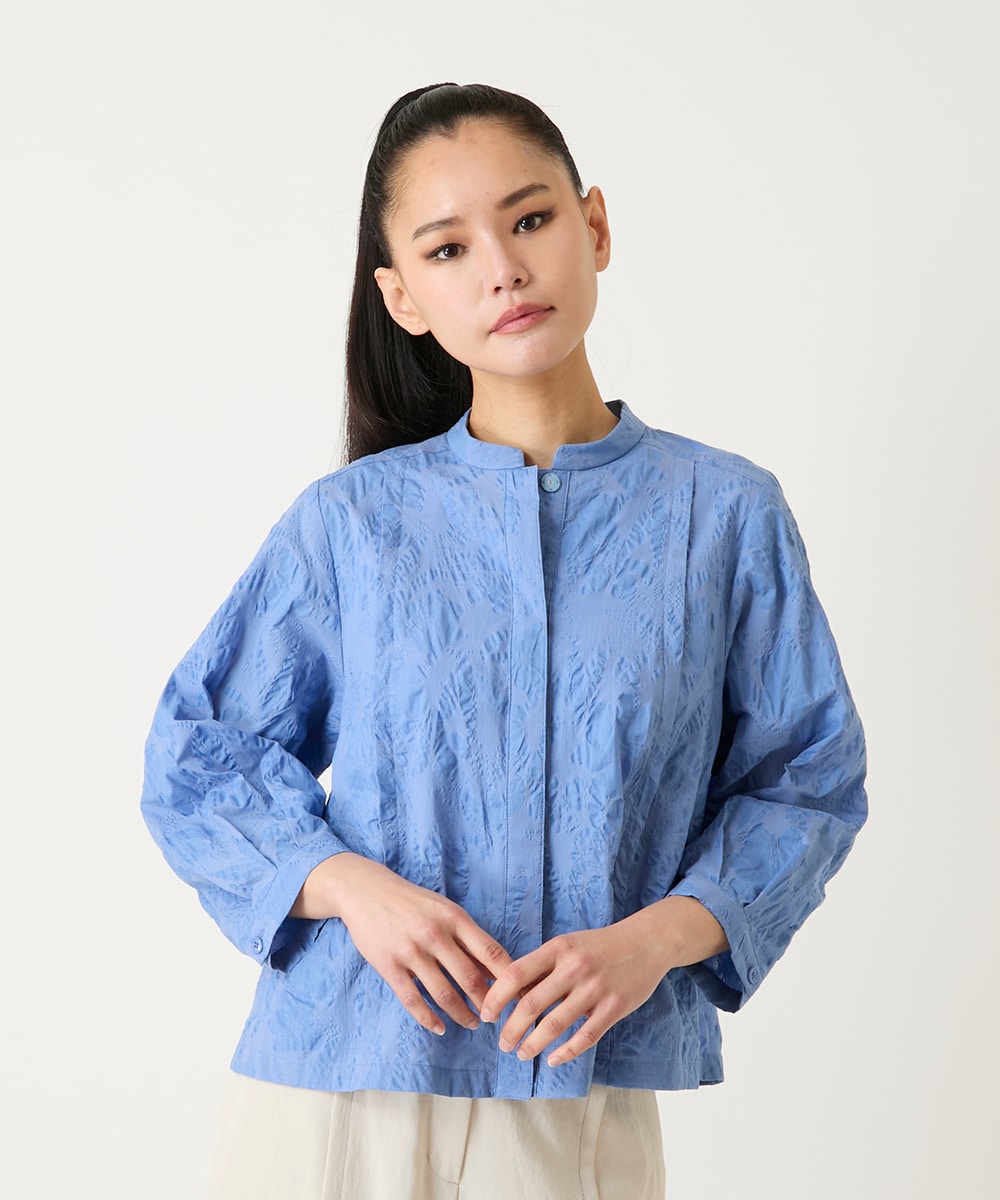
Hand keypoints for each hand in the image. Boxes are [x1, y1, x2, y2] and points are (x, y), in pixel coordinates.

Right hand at [292, 853, 512, 1036]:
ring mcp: (411, 951)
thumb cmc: (412, 901)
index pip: (491, 952)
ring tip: (472, 1024)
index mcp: (455, 918)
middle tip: (496, 1018)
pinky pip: (413, 1001)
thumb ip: (466, 938)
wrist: (365, 890)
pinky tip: (440, 1027)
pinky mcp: (389, 966)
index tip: (519, 997)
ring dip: (462, 1015)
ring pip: (444, 994)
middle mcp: (435, 934)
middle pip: (471, 979)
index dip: (509, 979)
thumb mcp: (444, 910)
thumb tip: (494, 971)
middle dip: (487, 1004)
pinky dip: (429, 1020)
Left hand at [479, 897, 727, 1066]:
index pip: (516, 974)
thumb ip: (543, 966)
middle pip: (531, 1005)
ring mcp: (595, 989)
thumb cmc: (599, 945)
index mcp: (558, 948)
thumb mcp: (568, 944)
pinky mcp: (614, 1007)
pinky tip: (553, 1059)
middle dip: (511, 1029)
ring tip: (521, 1053)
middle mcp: (574, 967)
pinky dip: (566, 1052)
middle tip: (502, 1043)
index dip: (497, 997)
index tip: (487, 1015)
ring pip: (555, 1025)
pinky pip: (585, 1037)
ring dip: (533, 1044)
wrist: (647, 941)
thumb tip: (510, 994)